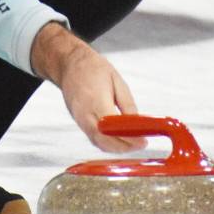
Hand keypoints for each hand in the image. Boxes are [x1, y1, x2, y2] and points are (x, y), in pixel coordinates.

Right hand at [30, 22, 146, 151]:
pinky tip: (120, 142)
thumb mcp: (117, 81)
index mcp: (96, 101)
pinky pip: (94, 139)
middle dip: (125, 146)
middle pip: (105, 140)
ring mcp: (80, 120)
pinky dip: (108, 144)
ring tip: (134, 144)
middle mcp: (85, 114)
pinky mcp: (79, 123)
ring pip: (99, 143)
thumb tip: (137, 123)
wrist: (70, 65)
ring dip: (117, 148)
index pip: (113, 127)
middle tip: (142, 144)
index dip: (129, 137)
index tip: (143, 141)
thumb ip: (127, 104)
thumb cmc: (93, 69)